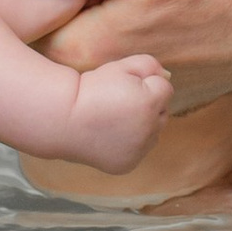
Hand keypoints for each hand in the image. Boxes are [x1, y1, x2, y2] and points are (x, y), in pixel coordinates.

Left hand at [2, 0, 231, 102]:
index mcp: (82, 52)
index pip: (19, 22)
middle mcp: (95, 84)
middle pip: (45, 38)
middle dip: (53, 6)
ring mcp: (118, 92)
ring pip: (76, 51)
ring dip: (83, 19)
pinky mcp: (142, 92)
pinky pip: (108, 63)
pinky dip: (112, 36)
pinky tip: (136, 12)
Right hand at [58, 55, 174, 170]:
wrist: (63, 118)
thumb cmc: (92, 88)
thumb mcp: (121, 66)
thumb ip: (151, 66)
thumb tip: (168, 77)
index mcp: (150, 103)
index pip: (165, 89)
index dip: (145, 83)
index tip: (124, 86)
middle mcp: (149, 130)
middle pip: (162, 113)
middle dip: (148, 105)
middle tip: (120, 101)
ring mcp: (139, 150)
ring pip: (153, 134)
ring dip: (143, 125)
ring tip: (116, 118)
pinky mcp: (128, 164)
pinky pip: (139, 150)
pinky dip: (131, 143)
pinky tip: (111, 134)